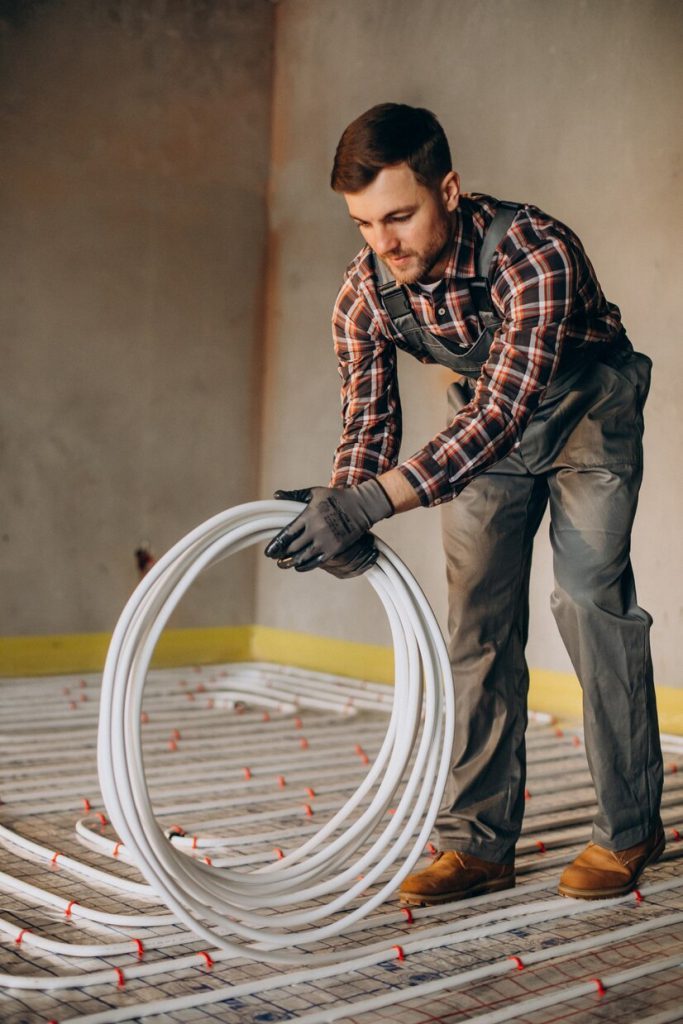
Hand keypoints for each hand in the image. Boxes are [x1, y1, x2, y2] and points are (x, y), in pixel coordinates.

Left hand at [265, 482, 392, 572]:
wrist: (361, 506)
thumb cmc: (336, 497)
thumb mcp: (314, 492)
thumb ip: (294, 495)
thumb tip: (276, 496)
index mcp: (308, 515)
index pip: (287, 534)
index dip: (276, 544)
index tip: (269, 551)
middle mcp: (315, 530)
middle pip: (293, 547)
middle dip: (281, 555)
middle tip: (274, 558)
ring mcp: (326, 541)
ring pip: (303, 557)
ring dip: (291, 562)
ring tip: (283, 564)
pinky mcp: (335, 549)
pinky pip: (317, 561)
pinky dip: (306, 566)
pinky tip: (299, 566)